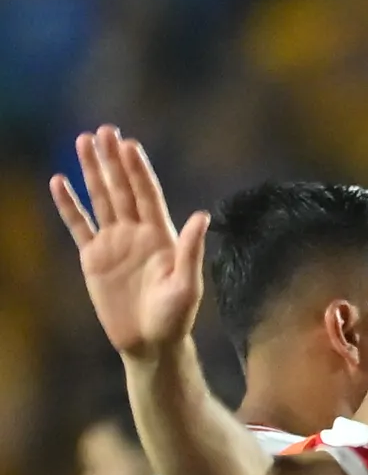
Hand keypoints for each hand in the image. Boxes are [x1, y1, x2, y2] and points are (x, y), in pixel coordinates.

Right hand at [50, 126, 209, 367]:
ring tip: (82, 142)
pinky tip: (59, 181)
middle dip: (112, 160)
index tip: (129, 144)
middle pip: (122, 189)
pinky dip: (69, 204)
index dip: (138, 169)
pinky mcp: (93, 258)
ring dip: (91, 172)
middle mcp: (136, 233)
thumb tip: (200, 216)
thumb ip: (190, 250)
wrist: (150, 343)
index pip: (147, 194)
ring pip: (100, 199)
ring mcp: (114, 243)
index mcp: (161, 236)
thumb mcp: (187, 286)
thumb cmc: (175, 318)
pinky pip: (78, 225)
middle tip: (103, 131)